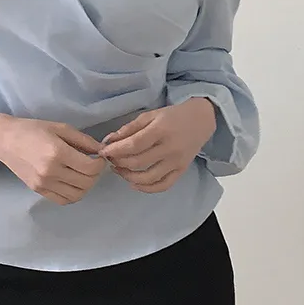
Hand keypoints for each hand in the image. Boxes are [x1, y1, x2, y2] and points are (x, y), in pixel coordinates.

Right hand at [0, 117, 106, 206]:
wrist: (4, 140)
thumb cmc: (32, 129)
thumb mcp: (60, 128)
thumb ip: (84, 140)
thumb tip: (101, 151)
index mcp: (58, 152)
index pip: (90, 167)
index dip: (100, 163)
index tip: (98, 157)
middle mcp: (51, 171)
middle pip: (87, 182)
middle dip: (95, 174)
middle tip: (92, 165)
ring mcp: (44, 184)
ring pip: (78, 195)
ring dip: (86, 186)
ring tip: (83, 174)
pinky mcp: (38, 190)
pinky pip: (64, 200)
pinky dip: (73, 194)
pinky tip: (72, 183)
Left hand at [98, 99, 215, 193]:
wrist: (200, 120)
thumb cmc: (172, 116)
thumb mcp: (150, 115)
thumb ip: (129, 128)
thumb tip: (109, 141)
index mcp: (161, 130)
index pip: (134, 145)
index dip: (115, 150)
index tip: (103, 151)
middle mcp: (170, 148)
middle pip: (138, 162)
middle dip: (119, 162)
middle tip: (109, 159)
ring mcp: (177, 162)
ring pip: (149, 177)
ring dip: (128, 177)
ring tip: (118, 170)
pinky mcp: (181, 171)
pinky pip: (163, 185)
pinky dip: (147, 188)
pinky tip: (134, 184)